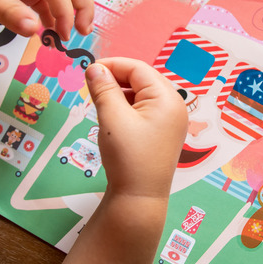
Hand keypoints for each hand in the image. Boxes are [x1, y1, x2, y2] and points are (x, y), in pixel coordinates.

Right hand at [85, 57, 188, 199]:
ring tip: (100, 103)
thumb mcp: (112, 117)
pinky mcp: (163, 133)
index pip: (138, 68)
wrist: (139, 198)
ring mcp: (170, 120)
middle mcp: (174, 106)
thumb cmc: (127, 156)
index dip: (112, 65)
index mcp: (167, 98)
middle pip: (142, 79)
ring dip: (119, 93)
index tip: (88, 70)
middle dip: (115, 79)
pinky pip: (144, 109)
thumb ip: (103, 88)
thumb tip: (94, 68)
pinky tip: (112, 116)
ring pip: (141, 94)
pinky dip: (126, 107)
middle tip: (91, 88)